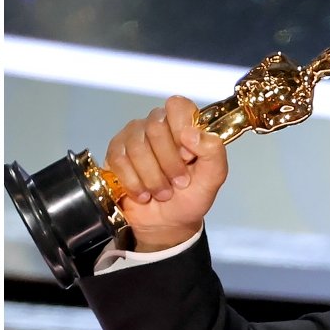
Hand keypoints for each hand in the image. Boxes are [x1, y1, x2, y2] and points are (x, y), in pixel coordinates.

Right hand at [101, 96, 229, 250]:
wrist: (167, 224)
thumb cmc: (189, 197)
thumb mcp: (213, 178)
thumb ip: (214, 151)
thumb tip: (192, 133)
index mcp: (183, 123)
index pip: (177, 106)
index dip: (181, 130)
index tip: (188, 156)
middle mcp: (156, 124)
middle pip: (156, 127)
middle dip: (168, 163)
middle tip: (178, 183)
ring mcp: (133, 136)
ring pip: (137, 146)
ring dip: (152, 178)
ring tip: (161, 192)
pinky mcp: (115, 152)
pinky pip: (120, 160)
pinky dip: (134, 183)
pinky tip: (143, 193)